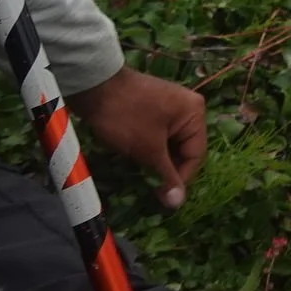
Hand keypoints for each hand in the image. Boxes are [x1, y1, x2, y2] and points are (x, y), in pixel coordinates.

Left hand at [67, 66, 208, 210]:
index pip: (196, 155)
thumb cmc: (127, 117)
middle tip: (149, 188)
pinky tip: (135, 158)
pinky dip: (148, 149)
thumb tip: (178, 204)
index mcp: (194, 113)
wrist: (94, 86)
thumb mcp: (148, 150)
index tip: (163, 198)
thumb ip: (166, 176)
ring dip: (155, 160)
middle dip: (166, 169)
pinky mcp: (152, 109)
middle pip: (183, 149)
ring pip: (168, 144)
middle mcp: (187, 108)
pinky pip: (157, 135)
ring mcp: (169, 106)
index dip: (180, 179)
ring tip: (139, 174)